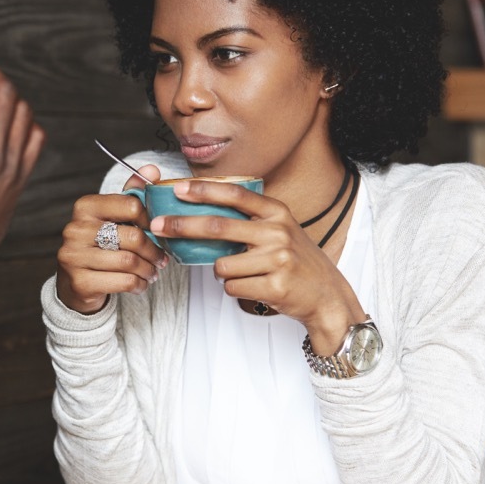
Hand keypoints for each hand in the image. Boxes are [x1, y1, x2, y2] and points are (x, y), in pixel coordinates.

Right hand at [54, 164, 168, 314]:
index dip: (151, 220)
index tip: (156, 231)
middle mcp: (75, 229)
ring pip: (129, 261)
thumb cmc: (99, 245)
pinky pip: (123, 282)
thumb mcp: (113, 217)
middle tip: (162, 259)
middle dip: (153, 250)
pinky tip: (141, 284)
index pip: (131, 205)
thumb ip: (132, 193)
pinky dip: (139, 284)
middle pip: (133, 236)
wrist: (75, 283)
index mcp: (85, 207)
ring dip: (148, 269)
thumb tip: (152, 170)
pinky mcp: (80, 282)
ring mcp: (74, 256)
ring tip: (153, 271)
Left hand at [150, 180, 363, 351]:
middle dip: (182, 226)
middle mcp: (277, 232)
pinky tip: (256, 286)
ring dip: (224, 273)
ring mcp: (277, 259)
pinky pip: (232, 287)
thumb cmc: (296, 261)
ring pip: (222, 266)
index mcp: (277, 213)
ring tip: (247, 274)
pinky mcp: (275, 286)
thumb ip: (250, 219)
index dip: (204, 190)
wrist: (327, 295)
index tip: (178, 188)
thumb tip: (200, 211)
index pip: (235, 194)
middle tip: (157, 226)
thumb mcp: (280, 230)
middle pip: (218, 227)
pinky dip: (236, 289)